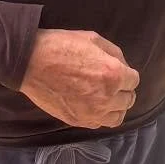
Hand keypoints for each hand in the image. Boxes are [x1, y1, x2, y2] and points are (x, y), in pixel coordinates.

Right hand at [20, 30, 139, 129]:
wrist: (30, 62)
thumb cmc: (61, 45)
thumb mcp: (93, 39)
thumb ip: (114, 54)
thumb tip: (123, 66)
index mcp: (113, 75)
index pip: (134, 80)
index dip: (127, 74)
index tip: (118, 71)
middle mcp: (106, 97)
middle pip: (129, 100)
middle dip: (123, 90)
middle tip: (112, 83)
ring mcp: (92, 112)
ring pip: (117, 117)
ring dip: (116, 106)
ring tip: (107, 98)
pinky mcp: (78, 121)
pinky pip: (100, 124)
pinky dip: (101, 115)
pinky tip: (94, 105)